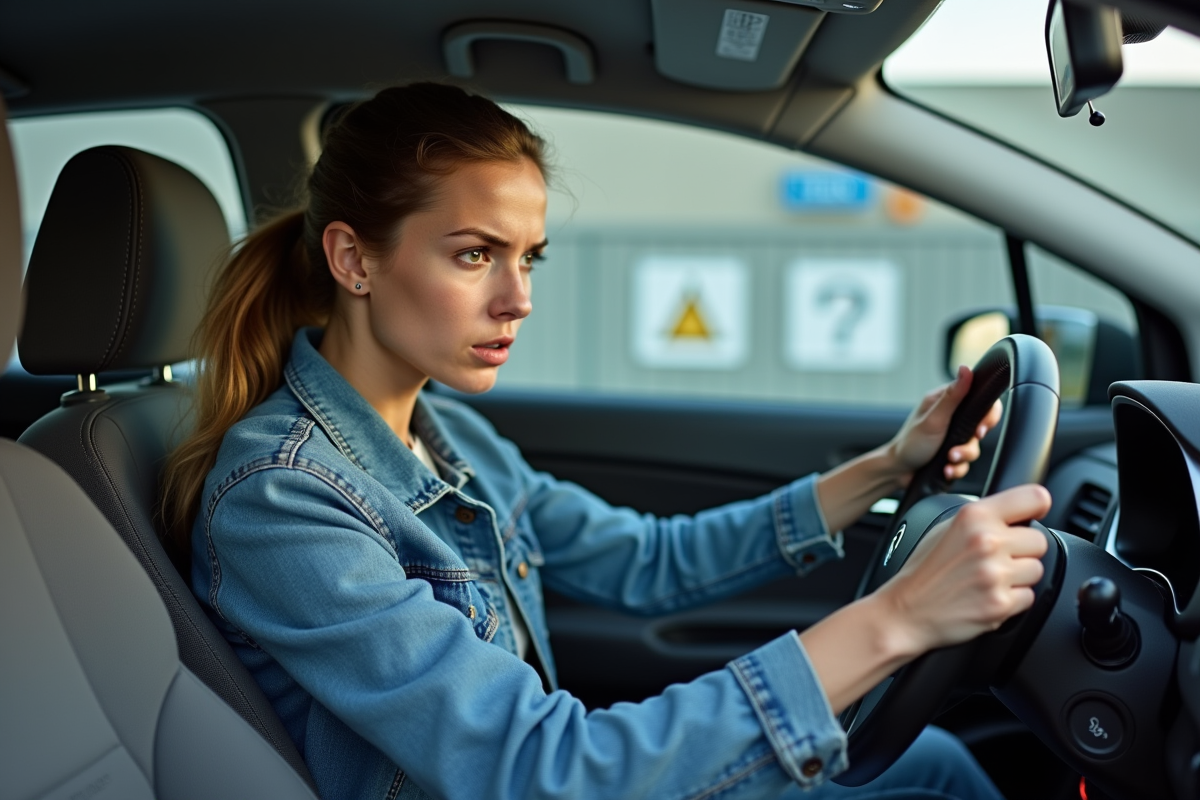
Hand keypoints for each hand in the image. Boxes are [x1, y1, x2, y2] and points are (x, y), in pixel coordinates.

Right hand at [875, 485, 1051, 655]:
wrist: (906, 610)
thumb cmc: (925, 570)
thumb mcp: (947, 527)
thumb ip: (983, 517)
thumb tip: (1018, 513)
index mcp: (974, 516)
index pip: (1035, 497)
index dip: (1037, 508)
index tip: (1033, 516)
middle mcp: (987, 541)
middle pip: (1040, 540)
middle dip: (1023, 551)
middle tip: (996, 559)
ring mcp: (995, 574)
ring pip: (1037, 570)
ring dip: (1019, 577)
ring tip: (989, 579)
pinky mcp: (1000, 604)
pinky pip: (1028, 597)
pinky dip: (1012, 600)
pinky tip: (987, 596)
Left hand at [887, 365, 1002, 484]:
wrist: (898, 472)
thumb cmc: (910, 443)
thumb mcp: (933, 419)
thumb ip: (952, 397)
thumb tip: (966, 369)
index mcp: (946, 401)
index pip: (980, 397)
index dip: (988, 414)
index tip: (981, 428)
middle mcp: (952, 416)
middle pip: (983, 425)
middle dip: (973, 442)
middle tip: (960, 447)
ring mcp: (953, 436)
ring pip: (975, 447)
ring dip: (963, 457)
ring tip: (948, 460)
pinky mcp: (953, 453)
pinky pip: (967, 462)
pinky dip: (958, 468)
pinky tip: (945, 470)